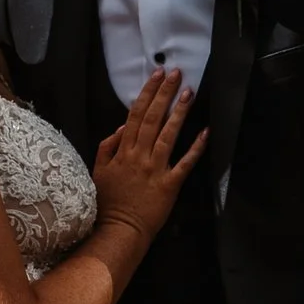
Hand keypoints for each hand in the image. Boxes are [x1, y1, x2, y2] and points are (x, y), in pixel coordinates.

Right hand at [91, 65, 205, 252]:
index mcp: (123, 152)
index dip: (147, 93)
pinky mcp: (169, 185)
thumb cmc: (108, 204)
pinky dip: (196, 148)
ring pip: (167, 135)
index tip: (156, 75)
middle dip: (164, 93)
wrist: (118, 231)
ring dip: (178, 112)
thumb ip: (107, 148)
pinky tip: (206, 132)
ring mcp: (155, 169)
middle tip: (175, 73)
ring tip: (189, 92)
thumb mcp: (98, 172)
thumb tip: (121, 128)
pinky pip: (184, 163)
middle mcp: (139, 156)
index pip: (135, 115)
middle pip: (152, 118)